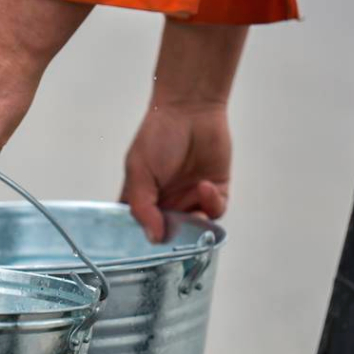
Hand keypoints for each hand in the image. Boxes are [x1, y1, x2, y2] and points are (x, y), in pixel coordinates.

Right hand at [122, 104, 230, 241]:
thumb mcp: (138, 171)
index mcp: (143, 201)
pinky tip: (205, 186)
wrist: (190, 109)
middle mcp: (167, 204)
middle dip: (175, 238)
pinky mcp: (214, 192)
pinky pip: (215, 211)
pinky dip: (211, 204)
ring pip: (196, 230)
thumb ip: (142, 206)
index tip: (151, 244)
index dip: (146, 241)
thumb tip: (153, 237)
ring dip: (196, 226)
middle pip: (171, 236)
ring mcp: (191, 199)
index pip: (142, 231)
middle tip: (177, 233)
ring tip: (194, 213)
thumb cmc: (158, 135)